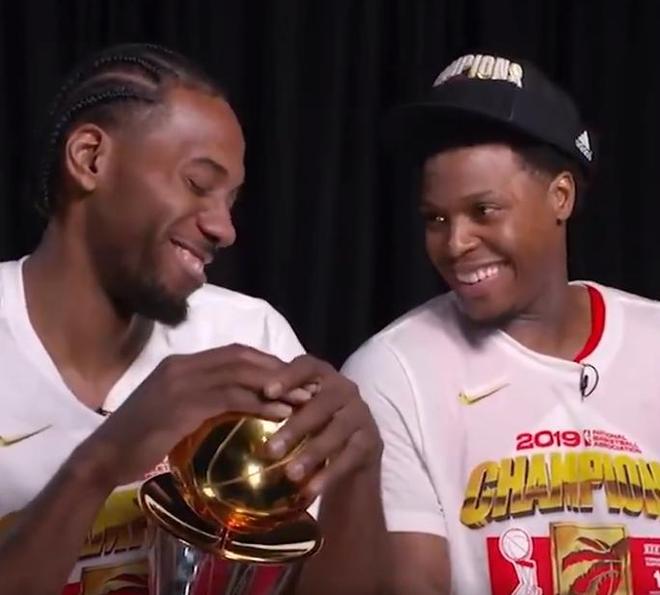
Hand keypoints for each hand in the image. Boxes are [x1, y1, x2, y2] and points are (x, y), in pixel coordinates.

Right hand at [81, 344, 304, 487]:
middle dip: (278, 369)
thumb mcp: (172, 411)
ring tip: (303, 399)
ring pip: (240, 374)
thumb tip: (234, 405)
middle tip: (306, 384)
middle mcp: (183, 365)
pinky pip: (231, 398)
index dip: (266, 361)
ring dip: (276, 385)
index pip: (233, 352)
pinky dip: (259, 403)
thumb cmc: (139, 438)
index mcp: (181, 363)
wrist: (104, 456)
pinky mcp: (184, 404)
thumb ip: (200, 400)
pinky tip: (280, 414)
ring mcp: (182, 382)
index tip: (291, 376)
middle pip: (242, 357)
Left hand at [262, 355, 382, 498]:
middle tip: (270, 450)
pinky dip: (329, 474)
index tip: (267, 391)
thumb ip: (276, 404)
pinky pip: (350, 457)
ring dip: (313, 452)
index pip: (307, 366)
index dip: (288, 376)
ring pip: (337, 431)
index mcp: (323, 375)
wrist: (354, 452)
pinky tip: (310, 490)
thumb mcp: (297, 410)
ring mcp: (361, 414)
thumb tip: (232, 406)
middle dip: (296, 426)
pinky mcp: (371, 441)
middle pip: (322, 404)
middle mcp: (346, 389)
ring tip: (290, 474)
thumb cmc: (314, 424)